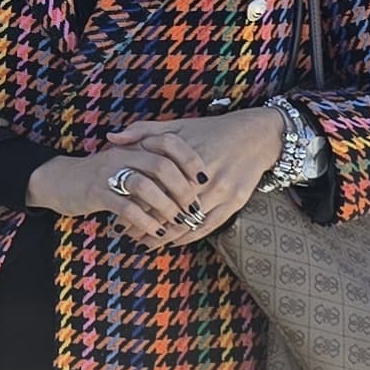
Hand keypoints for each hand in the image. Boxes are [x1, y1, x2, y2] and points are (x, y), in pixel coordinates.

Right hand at [31, 147, 200, 245]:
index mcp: (133, 146)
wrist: (57, 179)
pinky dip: (145, 221)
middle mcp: (123, 155)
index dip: (190, 159)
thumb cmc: (99, 174)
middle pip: (161, 166)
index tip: (205, 178)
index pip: (168, 142)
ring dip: (166, 207)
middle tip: (194, 208)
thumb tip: (187, 177)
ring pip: (145, 186)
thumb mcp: (124, 162)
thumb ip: (151, 163)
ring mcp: (108, 173)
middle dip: (182, 189)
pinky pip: (126, 207)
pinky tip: (156, 232)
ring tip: (178, 222)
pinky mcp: (96, 192)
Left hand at [103, 108, 288, 243]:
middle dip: (144, 225)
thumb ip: (144, 131)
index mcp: (184, 159)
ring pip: (186, 222)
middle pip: (167, 209)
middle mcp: (203, 178)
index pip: (153, 189)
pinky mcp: (236, 202)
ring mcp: (222, 192)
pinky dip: (189, 237)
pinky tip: (173, 241)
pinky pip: (208, 227)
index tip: (116, 216)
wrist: (257, 135)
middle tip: (125, 235)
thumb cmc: (212, 130)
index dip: (132, 205)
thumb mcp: (178, 126)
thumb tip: (112, 138)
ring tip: (144, 243)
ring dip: (164, 236)